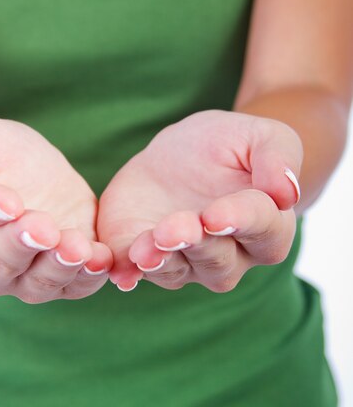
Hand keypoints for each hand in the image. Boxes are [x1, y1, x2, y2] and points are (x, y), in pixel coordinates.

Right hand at [0, 117, 112, 302]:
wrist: (24, 166)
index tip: (5, 199)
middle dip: (20, 246)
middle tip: (42, 226)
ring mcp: (21, 276)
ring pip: (35, 283)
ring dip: (57, 267)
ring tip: (77, 247)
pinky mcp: (60, 274)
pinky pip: (73, 286)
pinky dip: (88, 277)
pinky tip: (102, 259)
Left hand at [96, 110, 301, 291]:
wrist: (180, 153)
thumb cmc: (228, 145)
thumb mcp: (259, 135)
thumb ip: (279, 156)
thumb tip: (286, 193)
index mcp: (266, 225)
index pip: (262, 229)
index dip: (240, 221)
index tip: (216, 214)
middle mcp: (229, 255)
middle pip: (218, 261)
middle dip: (196, 245)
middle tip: (176, 228)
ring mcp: (185, 261)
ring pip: (176, 271)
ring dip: (161, 261)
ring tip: (146, 248)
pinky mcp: (143, 254)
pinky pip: (136, 271)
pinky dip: (127, 271)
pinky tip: (120, 272)